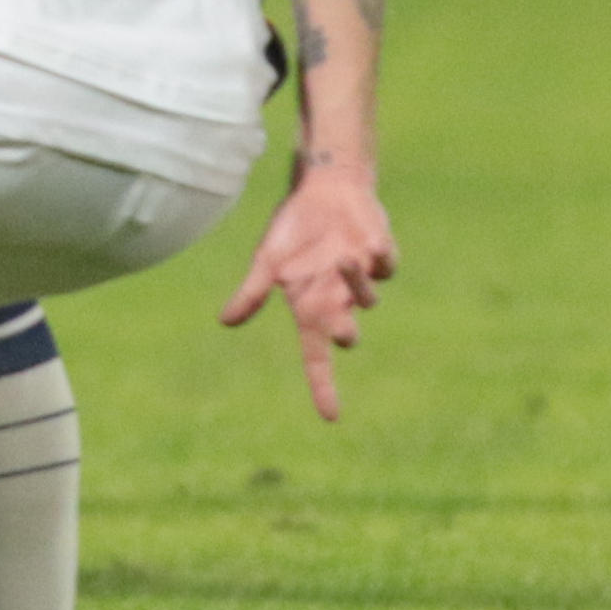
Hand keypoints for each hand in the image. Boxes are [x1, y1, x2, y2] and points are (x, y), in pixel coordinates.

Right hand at [219, 171, 398, 421]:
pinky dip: (379, 257)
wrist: (324, 192)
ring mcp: (360, 280)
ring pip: (367, 298)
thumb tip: (225, 323)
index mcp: (308, 306)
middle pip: (345, 333)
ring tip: (344, 258)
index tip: (331, 417)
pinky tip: (370, 245)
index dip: (323, 385)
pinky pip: (386, 265)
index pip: (315, 355)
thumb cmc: (293, 229)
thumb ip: (252, 293)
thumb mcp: (267, 261)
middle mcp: (336, 299)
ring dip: (355, 282)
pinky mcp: (381, 256)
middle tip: (341, 332)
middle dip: (343, 332)